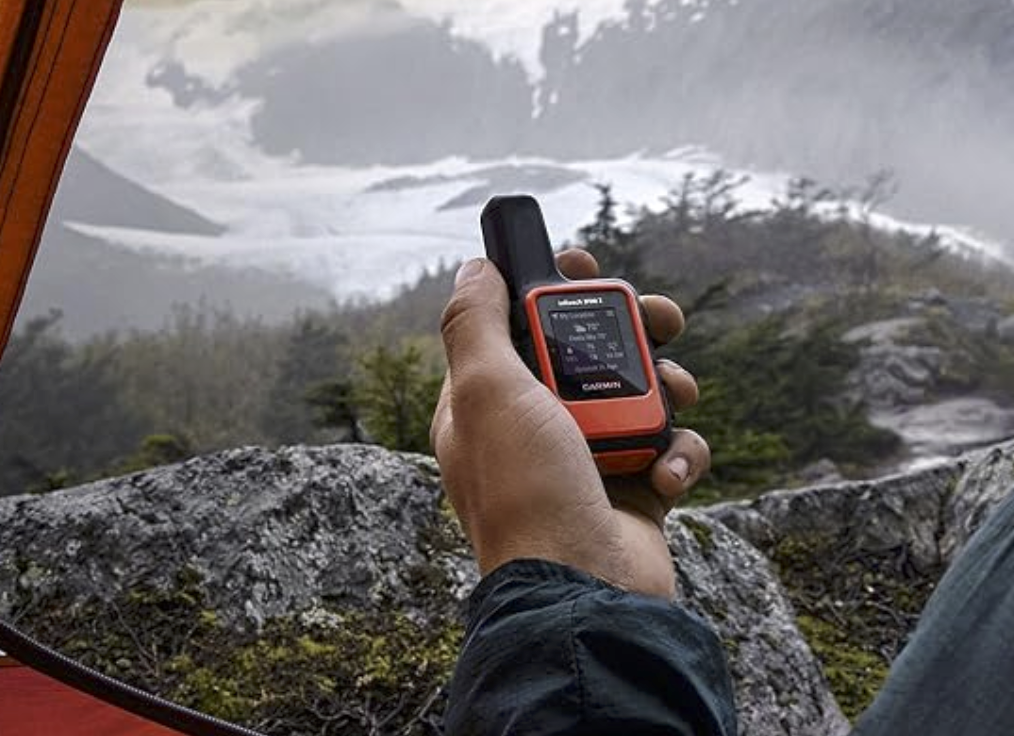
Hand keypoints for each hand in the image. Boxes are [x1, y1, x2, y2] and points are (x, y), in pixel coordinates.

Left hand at [430, 250, 708, 598]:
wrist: (582, 592)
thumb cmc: (525, 492)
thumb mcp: (485, 392)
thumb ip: (475, 324)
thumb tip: (475, 269)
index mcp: (490, 402)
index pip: (516, 325)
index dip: (549, 289)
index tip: (582, 263)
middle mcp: (537, 426)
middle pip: (588, 350)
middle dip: (629, 327)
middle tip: (661, 316)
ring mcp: (587, 457)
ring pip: (639, 393)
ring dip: (667, 385)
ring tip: (676, 392)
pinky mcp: (634, 488)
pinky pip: (669, 448)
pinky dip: (679, 455)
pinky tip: (665, 475)